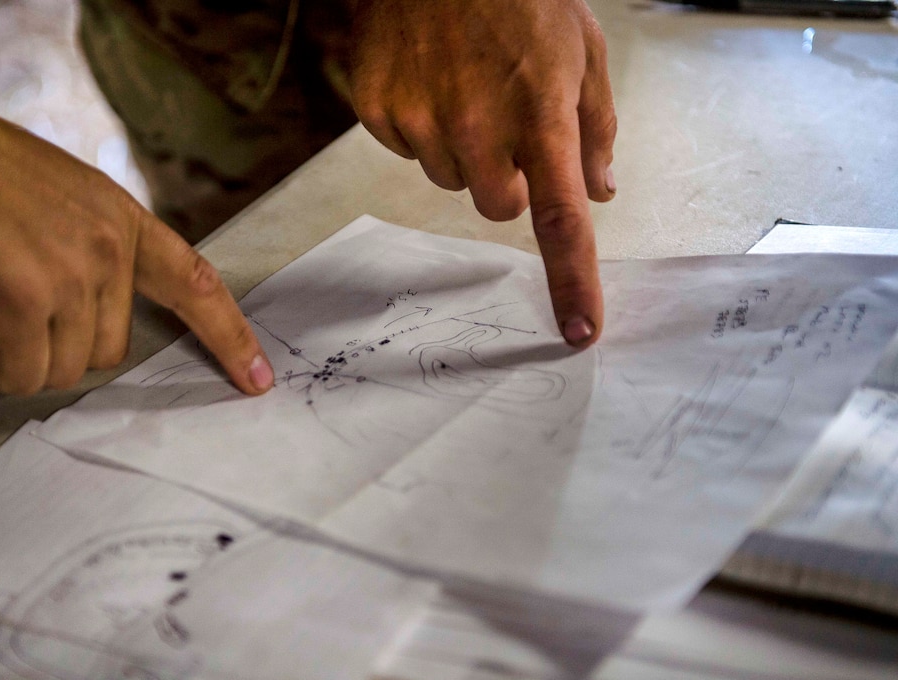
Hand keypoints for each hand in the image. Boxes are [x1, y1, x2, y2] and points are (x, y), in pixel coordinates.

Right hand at [0, 96, 272, 395]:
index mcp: (122, 220)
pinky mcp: (25, 305)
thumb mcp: (56, 199)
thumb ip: (86, 255)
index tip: (257, 376)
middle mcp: (109, 250)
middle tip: (0, 299)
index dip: (228, 335)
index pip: (194, 284)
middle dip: (54, 344)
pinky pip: (16, 376)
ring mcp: (72, 278)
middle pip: (108, 350)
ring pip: (60, 370)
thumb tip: (81, 325)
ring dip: (11, 352)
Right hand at [350, 0, 616, 346]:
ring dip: (462, 150)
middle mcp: (478, 125)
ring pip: (450, 179)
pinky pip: (408, 150)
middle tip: (507, 123)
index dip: (572, 282)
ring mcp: (422, 120)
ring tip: (465, 84)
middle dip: (507, 179)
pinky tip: (430, 79)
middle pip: (497, 205)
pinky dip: (421, 126)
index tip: (578, 330)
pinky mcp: (380, 111)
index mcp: (540, 113)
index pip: (560, 220)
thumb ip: (595, 127)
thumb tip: (600, 190)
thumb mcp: (582, 48)